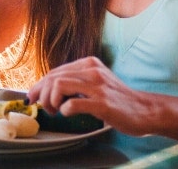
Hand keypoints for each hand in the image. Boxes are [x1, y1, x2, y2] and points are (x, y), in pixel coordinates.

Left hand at [27, 56, 151, 135]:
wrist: (144, 110)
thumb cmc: (117, 99)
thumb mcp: (97, 82)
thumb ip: (77, 81)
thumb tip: (48, 88)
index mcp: (89, 63)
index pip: (55, 71)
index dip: (39, 85)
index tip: (32, 97)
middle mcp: (92, 71)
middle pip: (53, 77)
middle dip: (41, 94)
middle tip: (44, 108)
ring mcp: (98, 86)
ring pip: (59, 86)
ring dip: (50, 101)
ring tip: (55, 111)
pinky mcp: (102, 103)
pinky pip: (73, 104)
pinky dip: (64, 110)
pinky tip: (68, 114)